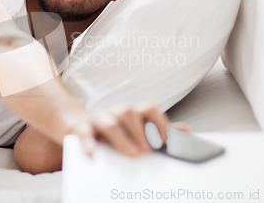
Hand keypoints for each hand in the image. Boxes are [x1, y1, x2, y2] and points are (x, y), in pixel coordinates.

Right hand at [68, 102, 189, 156]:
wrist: (78, 125)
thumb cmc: (113, 130)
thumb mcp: (136, 128)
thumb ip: (158, 130)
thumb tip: (185, 130)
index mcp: (132, 111)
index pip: (149, 108)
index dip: (159, 123)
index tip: (166, 141)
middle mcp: (116, 111)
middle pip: (129, 112)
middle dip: (140, 132)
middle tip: (148, 150)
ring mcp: (98, 119)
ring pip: (109, 122)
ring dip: (122, 138)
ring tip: (132, 154)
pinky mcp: (80, 129)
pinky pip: (84, 134)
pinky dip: (88, 144)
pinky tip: (92, 155)